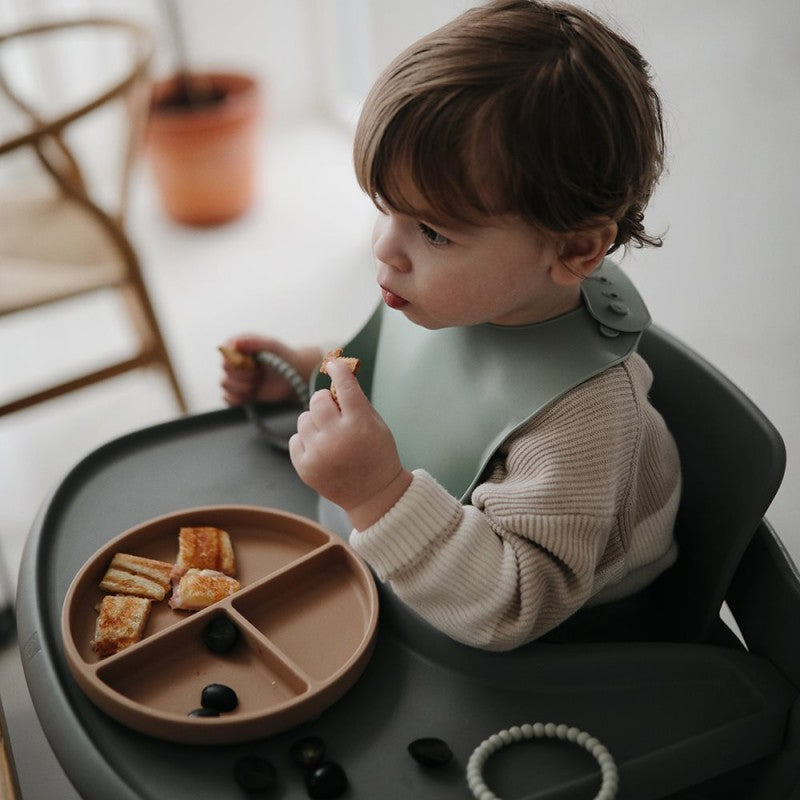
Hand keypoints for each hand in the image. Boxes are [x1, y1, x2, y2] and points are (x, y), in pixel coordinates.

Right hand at [220, 335, 321, 405]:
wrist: (294, 376)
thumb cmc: (283, 356)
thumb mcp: (272, 346)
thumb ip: (254, 342)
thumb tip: (235, 343)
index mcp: (238, 344)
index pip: (225, 352)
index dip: (237, 361)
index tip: (253, 364)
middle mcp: (232, 359)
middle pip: (225, 369)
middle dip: (244, 375)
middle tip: (260, 374)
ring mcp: (234, 376)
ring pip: (224, 384)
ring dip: (243, 387)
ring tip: (258, 383)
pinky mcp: (237, 391)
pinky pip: (227, 398)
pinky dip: (238, 399)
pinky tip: (251, 394)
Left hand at [289, 359, 412, 529]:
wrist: (374, 495)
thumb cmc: (377, 455)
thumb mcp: (377, 424)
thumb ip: (356, 401)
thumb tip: (336, 376)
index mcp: (359, 424)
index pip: (344, 386)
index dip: (338, 370)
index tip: (333, 364)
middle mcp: (336, 437)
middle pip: (317, 400)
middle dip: (325, 401)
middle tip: (334, 410)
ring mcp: (318, 454)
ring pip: (303, 418)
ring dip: (315, 421)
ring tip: (329, 434)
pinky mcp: (305, 467)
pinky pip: (296, 439)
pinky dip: (306, 439)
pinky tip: (321, 448)